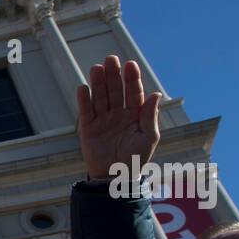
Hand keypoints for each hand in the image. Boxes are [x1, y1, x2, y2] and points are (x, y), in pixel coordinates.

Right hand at [76, 55, 160, 180]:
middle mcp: (118, 114)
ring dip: (98, 83)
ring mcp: (103, 120)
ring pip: (100, 97)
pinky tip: (83, 87)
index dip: (132, 78)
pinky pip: (86, 112)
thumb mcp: (148, 138)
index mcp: (135, 114)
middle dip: (113, 75)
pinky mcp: (88, 129)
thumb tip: (155, 94)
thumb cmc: (136, 159)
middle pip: (115, 90)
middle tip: (110, 59)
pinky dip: (84, 100)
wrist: (116, 178)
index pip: (133, 92)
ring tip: (96, 68)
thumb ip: (150, 116)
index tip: (130, 65)